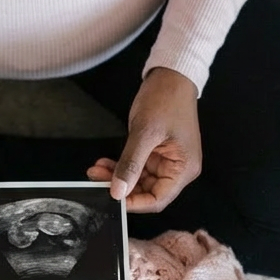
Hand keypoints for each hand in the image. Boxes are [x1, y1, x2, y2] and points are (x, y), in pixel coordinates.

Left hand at [86, 67, 201, 212]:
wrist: (170, 76)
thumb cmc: (165, 100)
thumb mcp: (145, 133)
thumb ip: (131, 164)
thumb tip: (118, 191)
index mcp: (183, 169)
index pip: (158, 199)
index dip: (134, 203)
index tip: (112, 197)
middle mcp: (177, 169)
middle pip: (146, 191)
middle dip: (121, 188)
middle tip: (96, 178)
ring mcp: (165, 161)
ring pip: (138, 180)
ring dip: (117, 176)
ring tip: (96, 169)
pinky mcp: (155, 153)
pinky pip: (136, 167)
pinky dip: (120, 166)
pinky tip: (104, 163)